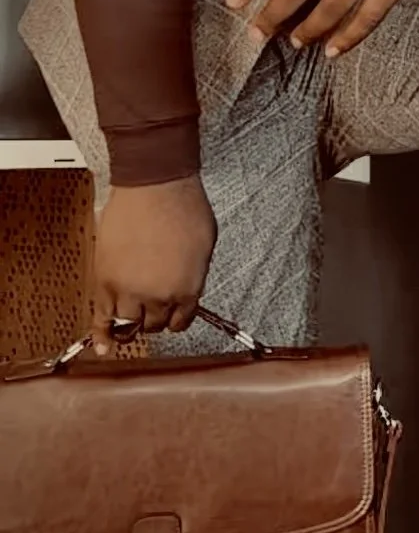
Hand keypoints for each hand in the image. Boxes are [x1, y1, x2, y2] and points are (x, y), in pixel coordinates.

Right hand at [91, 176, 216, 353]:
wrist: (155, 185)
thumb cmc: (183, 206)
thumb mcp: (204, 247)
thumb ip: (192, 275)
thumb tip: (184, 289)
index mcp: (188, 290)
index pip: (180, 322)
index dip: (175, 318)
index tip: (171, 315)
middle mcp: (159, 296)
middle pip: (154, 325)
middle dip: (155, 316)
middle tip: (150, 305)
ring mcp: (129, 290)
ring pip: (128, 324)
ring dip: (130, 322)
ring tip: (130, 318)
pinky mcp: (105, 280)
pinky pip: (101, 317)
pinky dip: (101, 335)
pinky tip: (102, 348)